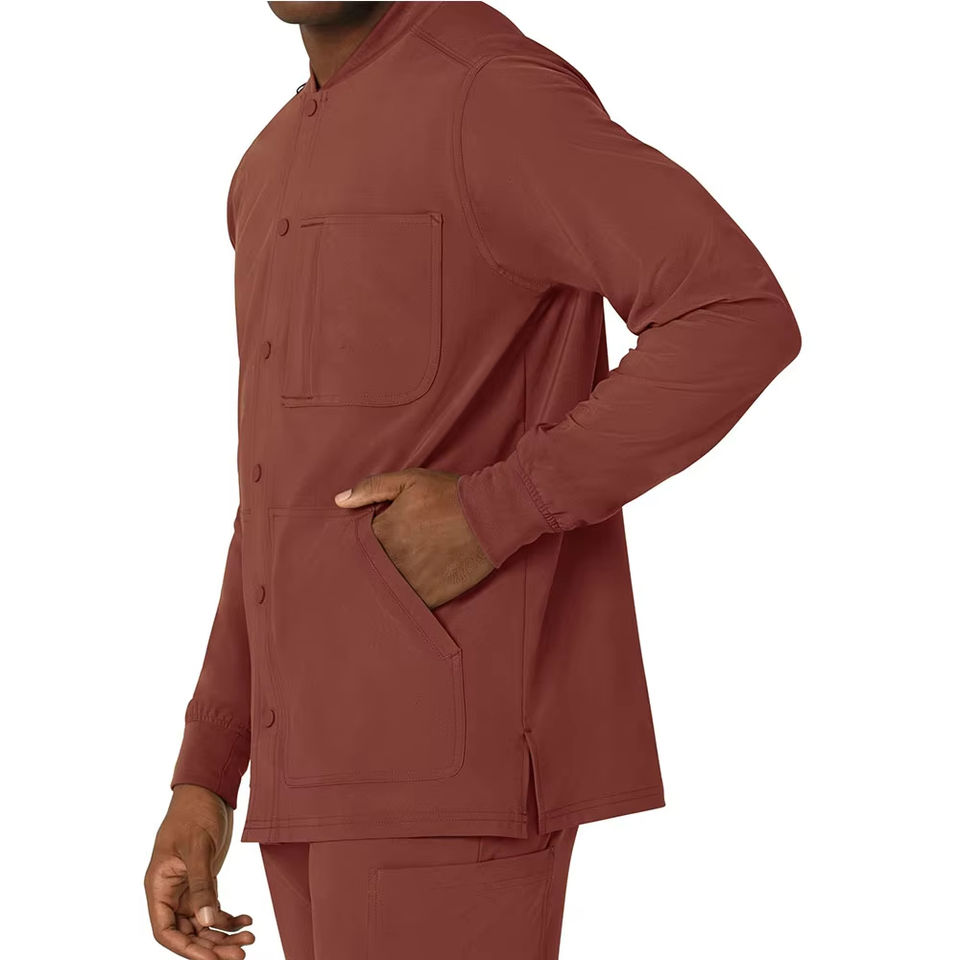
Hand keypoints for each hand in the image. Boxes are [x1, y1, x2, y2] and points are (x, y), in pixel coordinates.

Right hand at [144, 784, 253, 959]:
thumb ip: (202, 885)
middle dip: (212, 946)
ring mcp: (187, 889)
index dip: (186, 949)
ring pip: (203, 924)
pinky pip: (214, 909)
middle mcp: (170, 893)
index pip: (165, 931)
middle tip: (240, 954)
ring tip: (250, 939)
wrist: (207, 790)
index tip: (211, 959)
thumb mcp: (198, 848)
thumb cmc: (194, 813)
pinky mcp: (204, 882)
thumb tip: (208, 922)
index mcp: (158, 886)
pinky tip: (247, 920)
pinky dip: (229, 918)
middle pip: (187, 932)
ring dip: (224, 935)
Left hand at [334, 468, 493, 608]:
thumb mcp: (410, 480)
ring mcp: (412, 579)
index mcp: (384, 531)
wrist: (492, 515)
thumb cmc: (450, 495)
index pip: (356, 544)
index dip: (358, 544)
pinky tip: (404, 594)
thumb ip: (372, 488)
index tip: (364, 545)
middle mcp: (393, 558)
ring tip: (387, 582)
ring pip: (385, 589)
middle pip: (368, 569)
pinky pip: (408, 604)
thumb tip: (339, 501)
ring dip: (384, 585)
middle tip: (370, 566)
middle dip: (369, 566)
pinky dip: (404, 601)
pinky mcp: (431, 595)